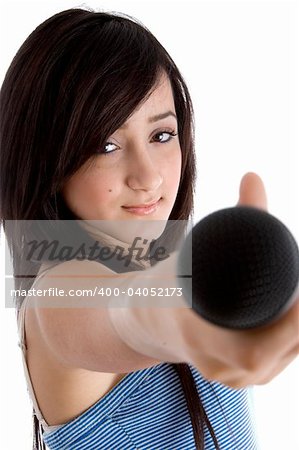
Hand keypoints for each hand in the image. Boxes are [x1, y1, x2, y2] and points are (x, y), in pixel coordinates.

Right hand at [176, 172, 298, 387]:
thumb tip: (254, 176)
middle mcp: (221, 368)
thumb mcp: (188, 254)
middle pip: (283, 350)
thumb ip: (229, 218)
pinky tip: (297, 313)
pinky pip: (279, 360)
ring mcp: (234, 378)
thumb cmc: (166, 286)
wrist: (146, 322)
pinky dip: (294, 337)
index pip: (256, 348)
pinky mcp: (242, 376)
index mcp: (198, 340)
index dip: (290, 325)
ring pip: (285, 357)